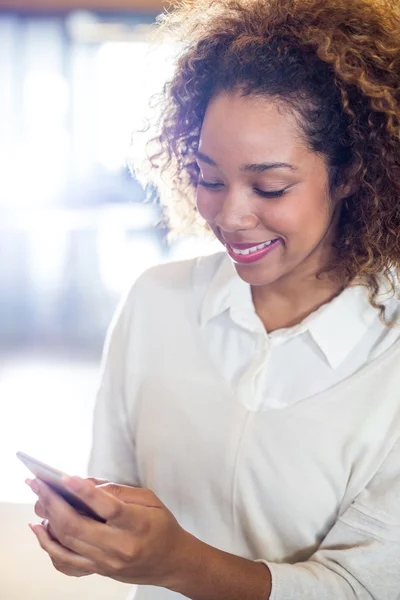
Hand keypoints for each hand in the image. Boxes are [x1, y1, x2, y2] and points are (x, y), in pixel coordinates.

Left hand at [26, 476, 193, 587]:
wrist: (171, 561)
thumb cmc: (162, 526)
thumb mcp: (150, 500)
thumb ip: (119, 491)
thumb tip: (87, 484)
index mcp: (137, 524)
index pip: (107, 507)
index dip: (84, 492)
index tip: (65, 477)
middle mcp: (120, 547)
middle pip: (78, 526)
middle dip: (53, 502)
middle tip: (38, 483)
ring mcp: (106, 562)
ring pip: (67, 543)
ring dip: (47, 519)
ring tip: (37, 498)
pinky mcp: (99, 571)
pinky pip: (66, 561)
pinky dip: (48, 545)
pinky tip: (39, 528)